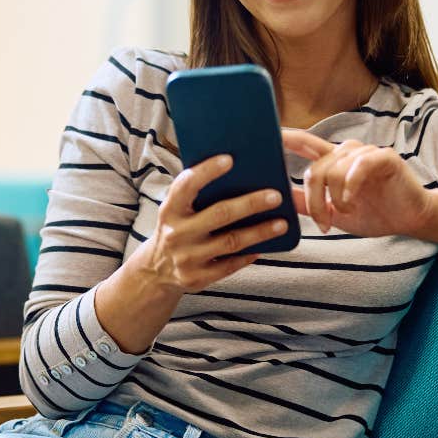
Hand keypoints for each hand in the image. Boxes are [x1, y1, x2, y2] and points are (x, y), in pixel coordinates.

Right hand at [137, 154, 288, 294]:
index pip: (186, 185)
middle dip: (250, 203)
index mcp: (169, 209)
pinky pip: (230, 265)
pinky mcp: (197, 278)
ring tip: (282, 223)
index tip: (230, 159)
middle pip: (219, 214)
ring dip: (259, 232)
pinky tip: (265, 246)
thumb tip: (237, 172)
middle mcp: (176, 233)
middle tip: (276, 195)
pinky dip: (248, 255)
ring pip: (231, 241)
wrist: (156, 270)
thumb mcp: (175, 210)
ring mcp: (186, 258)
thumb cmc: (177, 228)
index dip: (207, 171)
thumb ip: (196, 195)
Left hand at [280, 130, 433, 236]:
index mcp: (332, 161)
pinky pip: (357, 168)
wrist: (410, 220)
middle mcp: (346, 151)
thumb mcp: (333, 211)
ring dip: (335, 199)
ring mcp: (365, 152)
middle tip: (323, 223)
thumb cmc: (372, 214)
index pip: (304, 143)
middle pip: (315, 169)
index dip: (285, 137)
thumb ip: (306, 203)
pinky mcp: (384, 157)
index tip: (265, 135)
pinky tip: (351, 203)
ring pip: (333, 171)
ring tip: (346, 213)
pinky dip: (349, 189)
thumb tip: (275, 197)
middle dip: (314, 200)